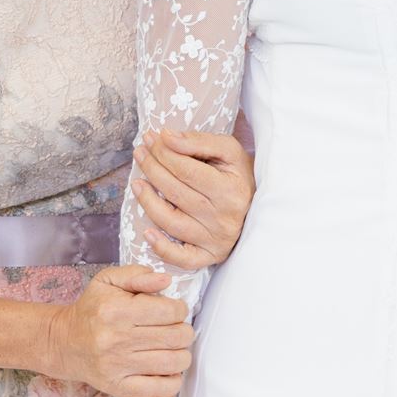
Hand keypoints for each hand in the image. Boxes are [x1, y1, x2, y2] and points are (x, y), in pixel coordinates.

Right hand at [47, 266, 191, 396]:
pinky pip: (157, 390)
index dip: (180, 309)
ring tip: (175, 349)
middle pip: (175, 337)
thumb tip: (166, 280)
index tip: (175, 311)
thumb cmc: (91, 309)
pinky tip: (170, 371)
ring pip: (172, 363)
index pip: (170, 311)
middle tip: (178, 330)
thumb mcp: (108, 281)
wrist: (64, 342)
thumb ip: (138, 275)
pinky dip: (172, 382)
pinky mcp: (117, 387)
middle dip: (184, 332)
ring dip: (182, 355)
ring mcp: (117, 365)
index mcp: (117, 310)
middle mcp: (116, 339)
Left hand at [130, 130, 254, 273]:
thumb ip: (198, 141)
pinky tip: (147, 232)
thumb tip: (166, 137)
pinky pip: (183, 259)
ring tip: (136, 183)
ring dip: (147, 202)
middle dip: (152, 169)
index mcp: (230, 190)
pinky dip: (162, 248)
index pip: (186, 170)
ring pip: (172, 223)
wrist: (259, 203)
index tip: (150, 138)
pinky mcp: (210, 256)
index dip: (163, 153)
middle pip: (175, 192)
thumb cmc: (239, 174)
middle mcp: (223, 218)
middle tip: (140, 152)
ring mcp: (216, 240)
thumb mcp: (228, 150)